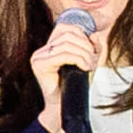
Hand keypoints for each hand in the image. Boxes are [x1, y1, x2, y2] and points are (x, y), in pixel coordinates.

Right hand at [28, 14, 96, 132]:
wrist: (65, 105)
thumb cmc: (76, 84)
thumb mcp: (89, 61)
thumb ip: (92, 47)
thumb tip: (93, 34)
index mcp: (52, 46)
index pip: (67, 28)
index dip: (83, 35)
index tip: (92, 51)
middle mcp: (43, 49)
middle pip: (68, 34)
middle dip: (86, 46)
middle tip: (93, 61)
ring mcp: (39, 56)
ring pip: (67, 44)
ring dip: (84, 54)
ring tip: (89, 66)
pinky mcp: (39, 64)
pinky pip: (63, 55)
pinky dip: (78, 59)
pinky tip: (84, 68)